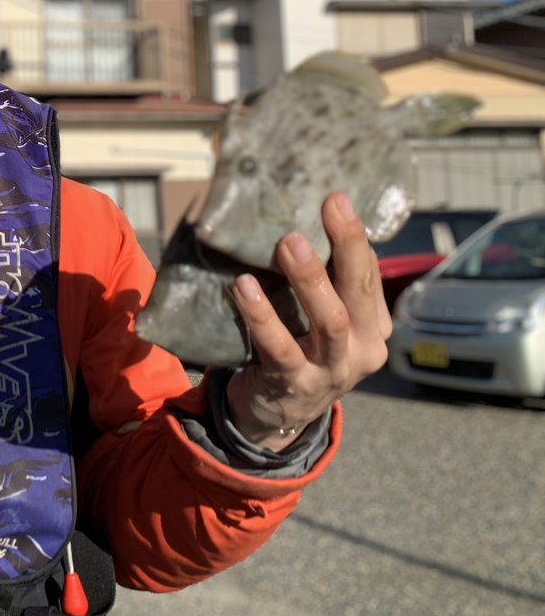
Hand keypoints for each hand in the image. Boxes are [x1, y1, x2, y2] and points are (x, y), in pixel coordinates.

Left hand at [226, 192, 390, 451]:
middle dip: (347, 245)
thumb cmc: (297, 350)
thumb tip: (297, 221)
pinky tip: (243, 287)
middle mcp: (361, 348)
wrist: (276, 416)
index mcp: (372, 326)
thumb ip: (321, 283)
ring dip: (310, 278)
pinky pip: (279, 346)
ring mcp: (331, 371)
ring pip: (329, 320)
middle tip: (329, 206)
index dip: (355, 237)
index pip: (369, 274)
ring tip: (287, 242)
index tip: (337, 198)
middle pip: (359, 291)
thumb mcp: (319, 319)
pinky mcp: (294, 384)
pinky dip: (261, 315)